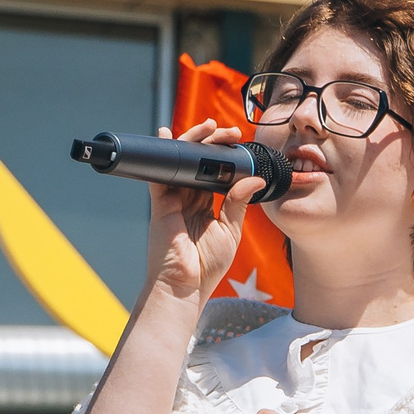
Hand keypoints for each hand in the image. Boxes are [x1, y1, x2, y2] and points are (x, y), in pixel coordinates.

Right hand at [146, 119, 268, 302]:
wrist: (185, 286)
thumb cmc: (206, 266)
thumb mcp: (230, 230)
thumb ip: (238, 202)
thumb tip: (254, 178)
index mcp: (203, 207)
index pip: (213, 174)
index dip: (223, 158)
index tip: (237, 144)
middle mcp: (186, 201)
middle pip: (197, 164)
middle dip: (211, 143)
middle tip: (227, 131)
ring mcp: (172, 201)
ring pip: (181, 163)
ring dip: (193, 142)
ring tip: (208, 127)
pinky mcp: (160, 204)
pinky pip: (159, 173)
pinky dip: (163, 154)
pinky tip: (167, 136)